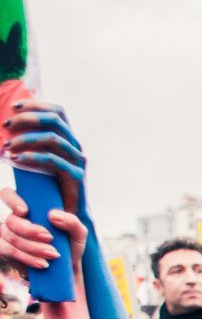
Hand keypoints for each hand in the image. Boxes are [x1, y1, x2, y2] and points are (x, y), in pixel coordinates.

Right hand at [0, 188, 83, 279]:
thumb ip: (71, 221)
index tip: (24, 211)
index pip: (9, 195)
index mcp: (30, 209)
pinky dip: (26, 258)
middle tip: (49, 238)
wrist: (66, 269)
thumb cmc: (70, 245)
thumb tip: (52, 215)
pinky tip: (42, 263)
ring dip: (32, 247)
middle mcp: (16, 220)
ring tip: (53, 254)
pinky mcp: (6, 252)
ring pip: (11, 237)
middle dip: (29, 231)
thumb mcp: (78, 233)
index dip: (12, 200)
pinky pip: (7, 251)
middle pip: (11, 220)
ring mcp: (8, 235)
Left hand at [4, 99, 86, 218]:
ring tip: (7, 146)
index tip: (13, 107)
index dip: (36, 104)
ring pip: (52, 139)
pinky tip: (16, 159)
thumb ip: (31, 142)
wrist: (67, 214)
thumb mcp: (38, 159)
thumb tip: (8, 126)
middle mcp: (75, 146)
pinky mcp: (76, 176)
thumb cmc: (49, 185)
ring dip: (26, 138)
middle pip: (54, 120)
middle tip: (6, 125)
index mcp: (68, 138)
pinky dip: (32, 157)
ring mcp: (78, 161)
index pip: (57, 111)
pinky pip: (53, 160)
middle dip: (27, 119)